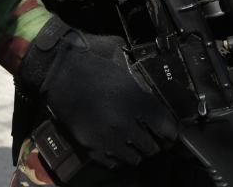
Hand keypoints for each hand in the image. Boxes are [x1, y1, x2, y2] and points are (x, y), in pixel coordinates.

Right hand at [17, 16, 176, 169]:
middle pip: (153, 147)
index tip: (168, 132)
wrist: (61, 74)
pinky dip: (117, 156)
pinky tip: (115, 146)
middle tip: (150, 137)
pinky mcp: (91, 147)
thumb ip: (143, 98)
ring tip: (132, 142)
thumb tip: (158, 116)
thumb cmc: (95, 70)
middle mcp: (125, 124)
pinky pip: (114, 162)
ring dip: (136, 151)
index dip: (170, 132)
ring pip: (135, 158)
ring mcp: (107, 138)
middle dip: (155, 143)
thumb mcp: (125, 78)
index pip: (167, 128)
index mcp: (136, 102)